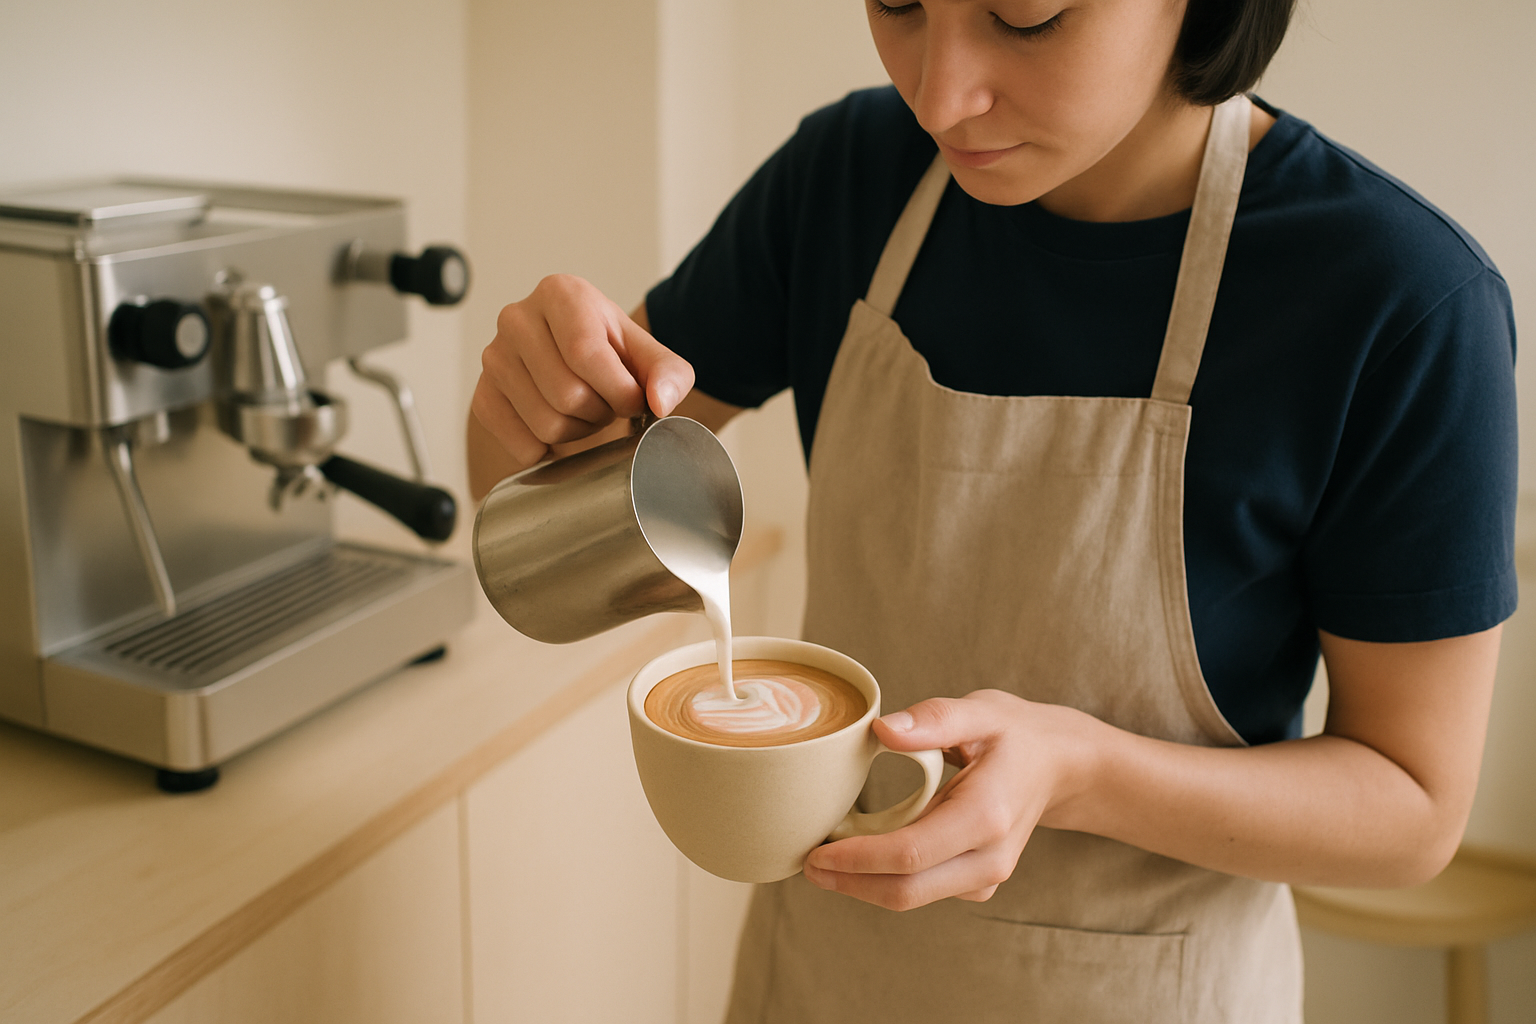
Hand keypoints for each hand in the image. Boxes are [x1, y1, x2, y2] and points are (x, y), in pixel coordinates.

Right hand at [472, 275, 694, 470]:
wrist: (574, 361)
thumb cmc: (610, 352)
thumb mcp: (648, 354)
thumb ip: (669, 373)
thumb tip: (659, 401)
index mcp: (560, 294)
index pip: (585, 353)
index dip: (618, 390)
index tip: (633, 399)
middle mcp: (517, 319)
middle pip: (566, 394)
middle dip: (600, 412)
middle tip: (606, 404)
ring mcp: (494, 358)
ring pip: (545, 423)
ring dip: (578, 431)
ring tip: (584, 411)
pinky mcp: (483, 395)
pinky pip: (521, 444)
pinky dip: (549, 449)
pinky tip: (558, 424)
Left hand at [802, 689, 1098, 910]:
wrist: (1058, 766)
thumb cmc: (1016, 735)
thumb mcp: (981, 711)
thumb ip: (934, 718)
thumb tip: (882, 730)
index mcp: (988, 816)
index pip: (911, 854)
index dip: (858, 860)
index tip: (816, 853)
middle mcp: (990, 857)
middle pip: (906, 890)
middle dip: (850, 883)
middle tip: (806, 863)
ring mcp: (986, 876)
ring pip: (912, 898)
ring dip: (863, 885)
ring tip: (823, 858)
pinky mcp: (976, 882)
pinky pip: (923, 891)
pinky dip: (885, 880)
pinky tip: (860, 857)